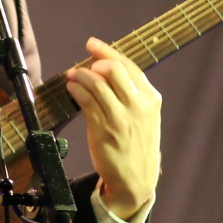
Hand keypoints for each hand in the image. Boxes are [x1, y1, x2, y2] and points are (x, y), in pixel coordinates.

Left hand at [66, 38, 161, 220]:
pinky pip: (86, 101)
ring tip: (73, 76)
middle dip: (94, 63)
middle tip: (84, 67)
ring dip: (80, 76)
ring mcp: (121, 117)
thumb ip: (132, 94)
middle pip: (113, 70)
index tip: (92, 44)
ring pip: (97, 84)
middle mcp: (138, 105)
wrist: (136, 178)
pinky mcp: (104, 128)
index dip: (107, 52)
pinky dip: (76, 90)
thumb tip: (106, 70)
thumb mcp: (145, 117)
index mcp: (151, 99)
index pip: (129, 66)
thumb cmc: (138, 145)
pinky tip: (72, 89)